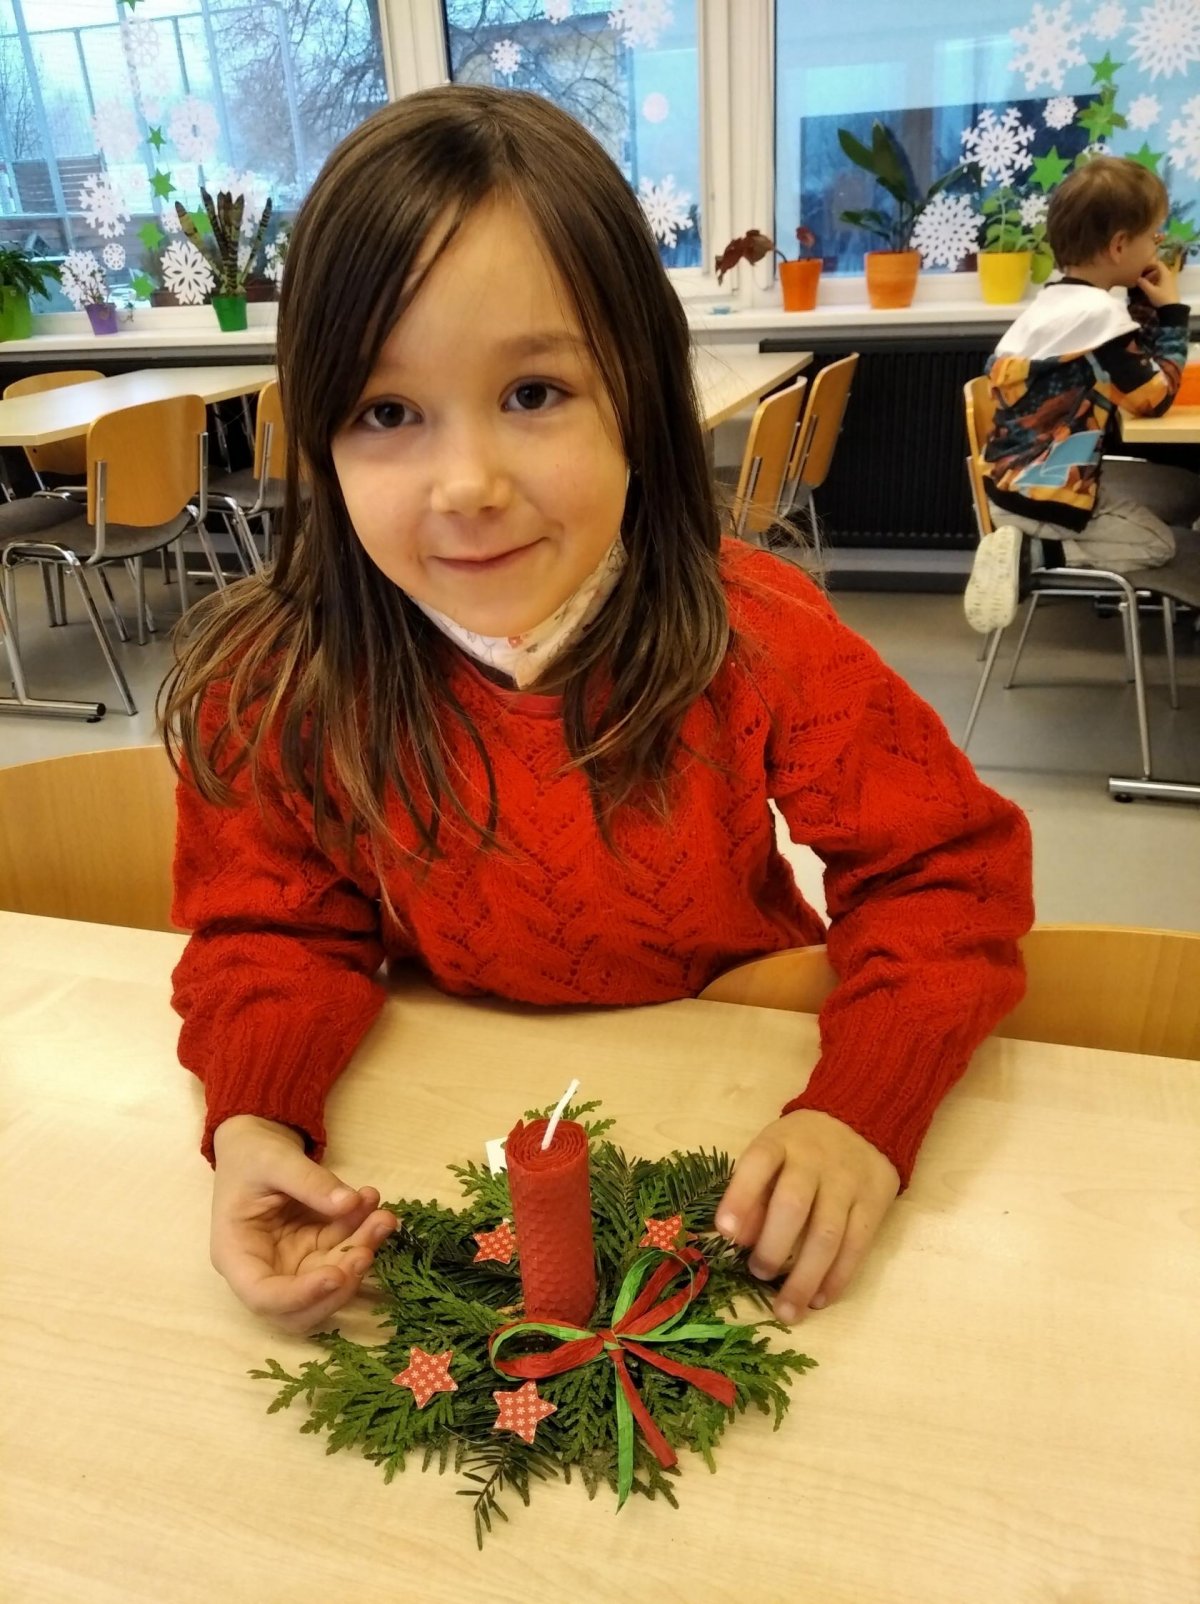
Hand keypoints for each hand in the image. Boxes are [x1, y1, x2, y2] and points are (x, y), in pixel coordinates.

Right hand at [211, 1114, 396, 1332]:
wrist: (259, 1143)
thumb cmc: (252, 1155)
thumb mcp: (275, 1160)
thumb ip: (309, 1181)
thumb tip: (349, 1203)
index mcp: (236, 1255)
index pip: (263, 1296)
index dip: (300, 1296)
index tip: (337, 1274)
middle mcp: (265, 1270)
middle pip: (303, 1306)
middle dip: (340, 1285)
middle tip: (367, 1249)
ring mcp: (293, 1263)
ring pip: (332, 1282)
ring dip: (360, 1254)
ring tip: (382, 1218)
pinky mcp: (316, 1249)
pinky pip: (344, 1252)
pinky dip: (363, 1233)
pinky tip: (372, 1203)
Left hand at [715, 1110, 898, 1322]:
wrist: (862, 1121)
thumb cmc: (800, 1147)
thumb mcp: (773, 1152)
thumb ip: (754, 1191)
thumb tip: (739, 1239)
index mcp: (780, 1142)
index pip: (757, 1164)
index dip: (740, 1198)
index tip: (724, 1232)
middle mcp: (814, 1160)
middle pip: (793, 1205)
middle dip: (773, 1247)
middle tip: (758, 1273)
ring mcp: (847, 1182)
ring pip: (827, 1234)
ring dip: (805, 1277)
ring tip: (786, 1309)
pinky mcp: (873, 1203)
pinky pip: (857, 1245)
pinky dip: (837, 1278)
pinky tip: (819, 1299)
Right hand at [1137, 258, 1179, 307]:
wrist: (1172, 309)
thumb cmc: (1161, 298)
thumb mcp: (1151, 291)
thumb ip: (1143, 283)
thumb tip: (1136, 278)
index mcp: (1165, 273)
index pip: (1157, 263)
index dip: (1149, 264)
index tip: (1141, 267)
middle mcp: (1169, 275)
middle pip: (1159, 269)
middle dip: (1150, 271)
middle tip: (1141, 275)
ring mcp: (1170, 280)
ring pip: (1160, 274)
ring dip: (1152, 276)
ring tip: (1144, 282)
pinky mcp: (1170, 286)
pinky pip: (1162, 280)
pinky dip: (1155, 281)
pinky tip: (1150, 287)